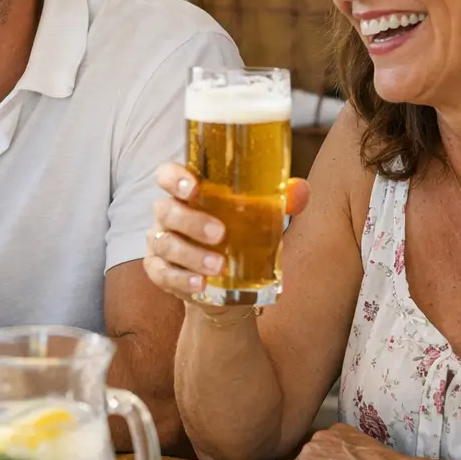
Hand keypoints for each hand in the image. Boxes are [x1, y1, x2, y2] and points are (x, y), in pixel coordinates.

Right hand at [142, 163, 310, 302]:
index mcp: (188, 192)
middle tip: (220, 233)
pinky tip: (200, 284)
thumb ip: (279, 201)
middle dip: (191, 221)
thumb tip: (301, 190)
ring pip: (164, 243)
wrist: (229, 283)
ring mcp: (160, 242)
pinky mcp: (159, 270)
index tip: (193, 188)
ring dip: (191, 255)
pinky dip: (181, 279)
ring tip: (219, 266)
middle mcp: (168, 214)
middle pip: (166, 210)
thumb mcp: (259, 218)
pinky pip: (161, 273)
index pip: (168, 175)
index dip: (174, 178)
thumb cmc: (240, 235)